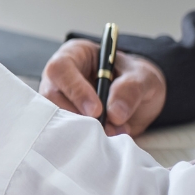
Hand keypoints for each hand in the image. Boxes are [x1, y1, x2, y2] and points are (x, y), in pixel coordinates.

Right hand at [39, 39, 166, 135]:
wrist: (141, 100)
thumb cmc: (136, 79)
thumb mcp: (142, 76)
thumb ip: (131, 88)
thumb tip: (114, 113)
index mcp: (75, 55)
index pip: (61, 68)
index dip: (75, 90)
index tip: (96, 110)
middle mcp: (60, 79)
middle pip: (52, 97)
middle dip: (80, 116)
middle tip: (107, 128)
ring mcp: (59, 101)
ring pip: (56, 118)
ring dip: (83, 130)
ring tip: (111, 132)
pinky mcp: (64, 122)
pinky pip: (65, 132)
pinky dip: (85, 138)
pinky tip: (105, 138)